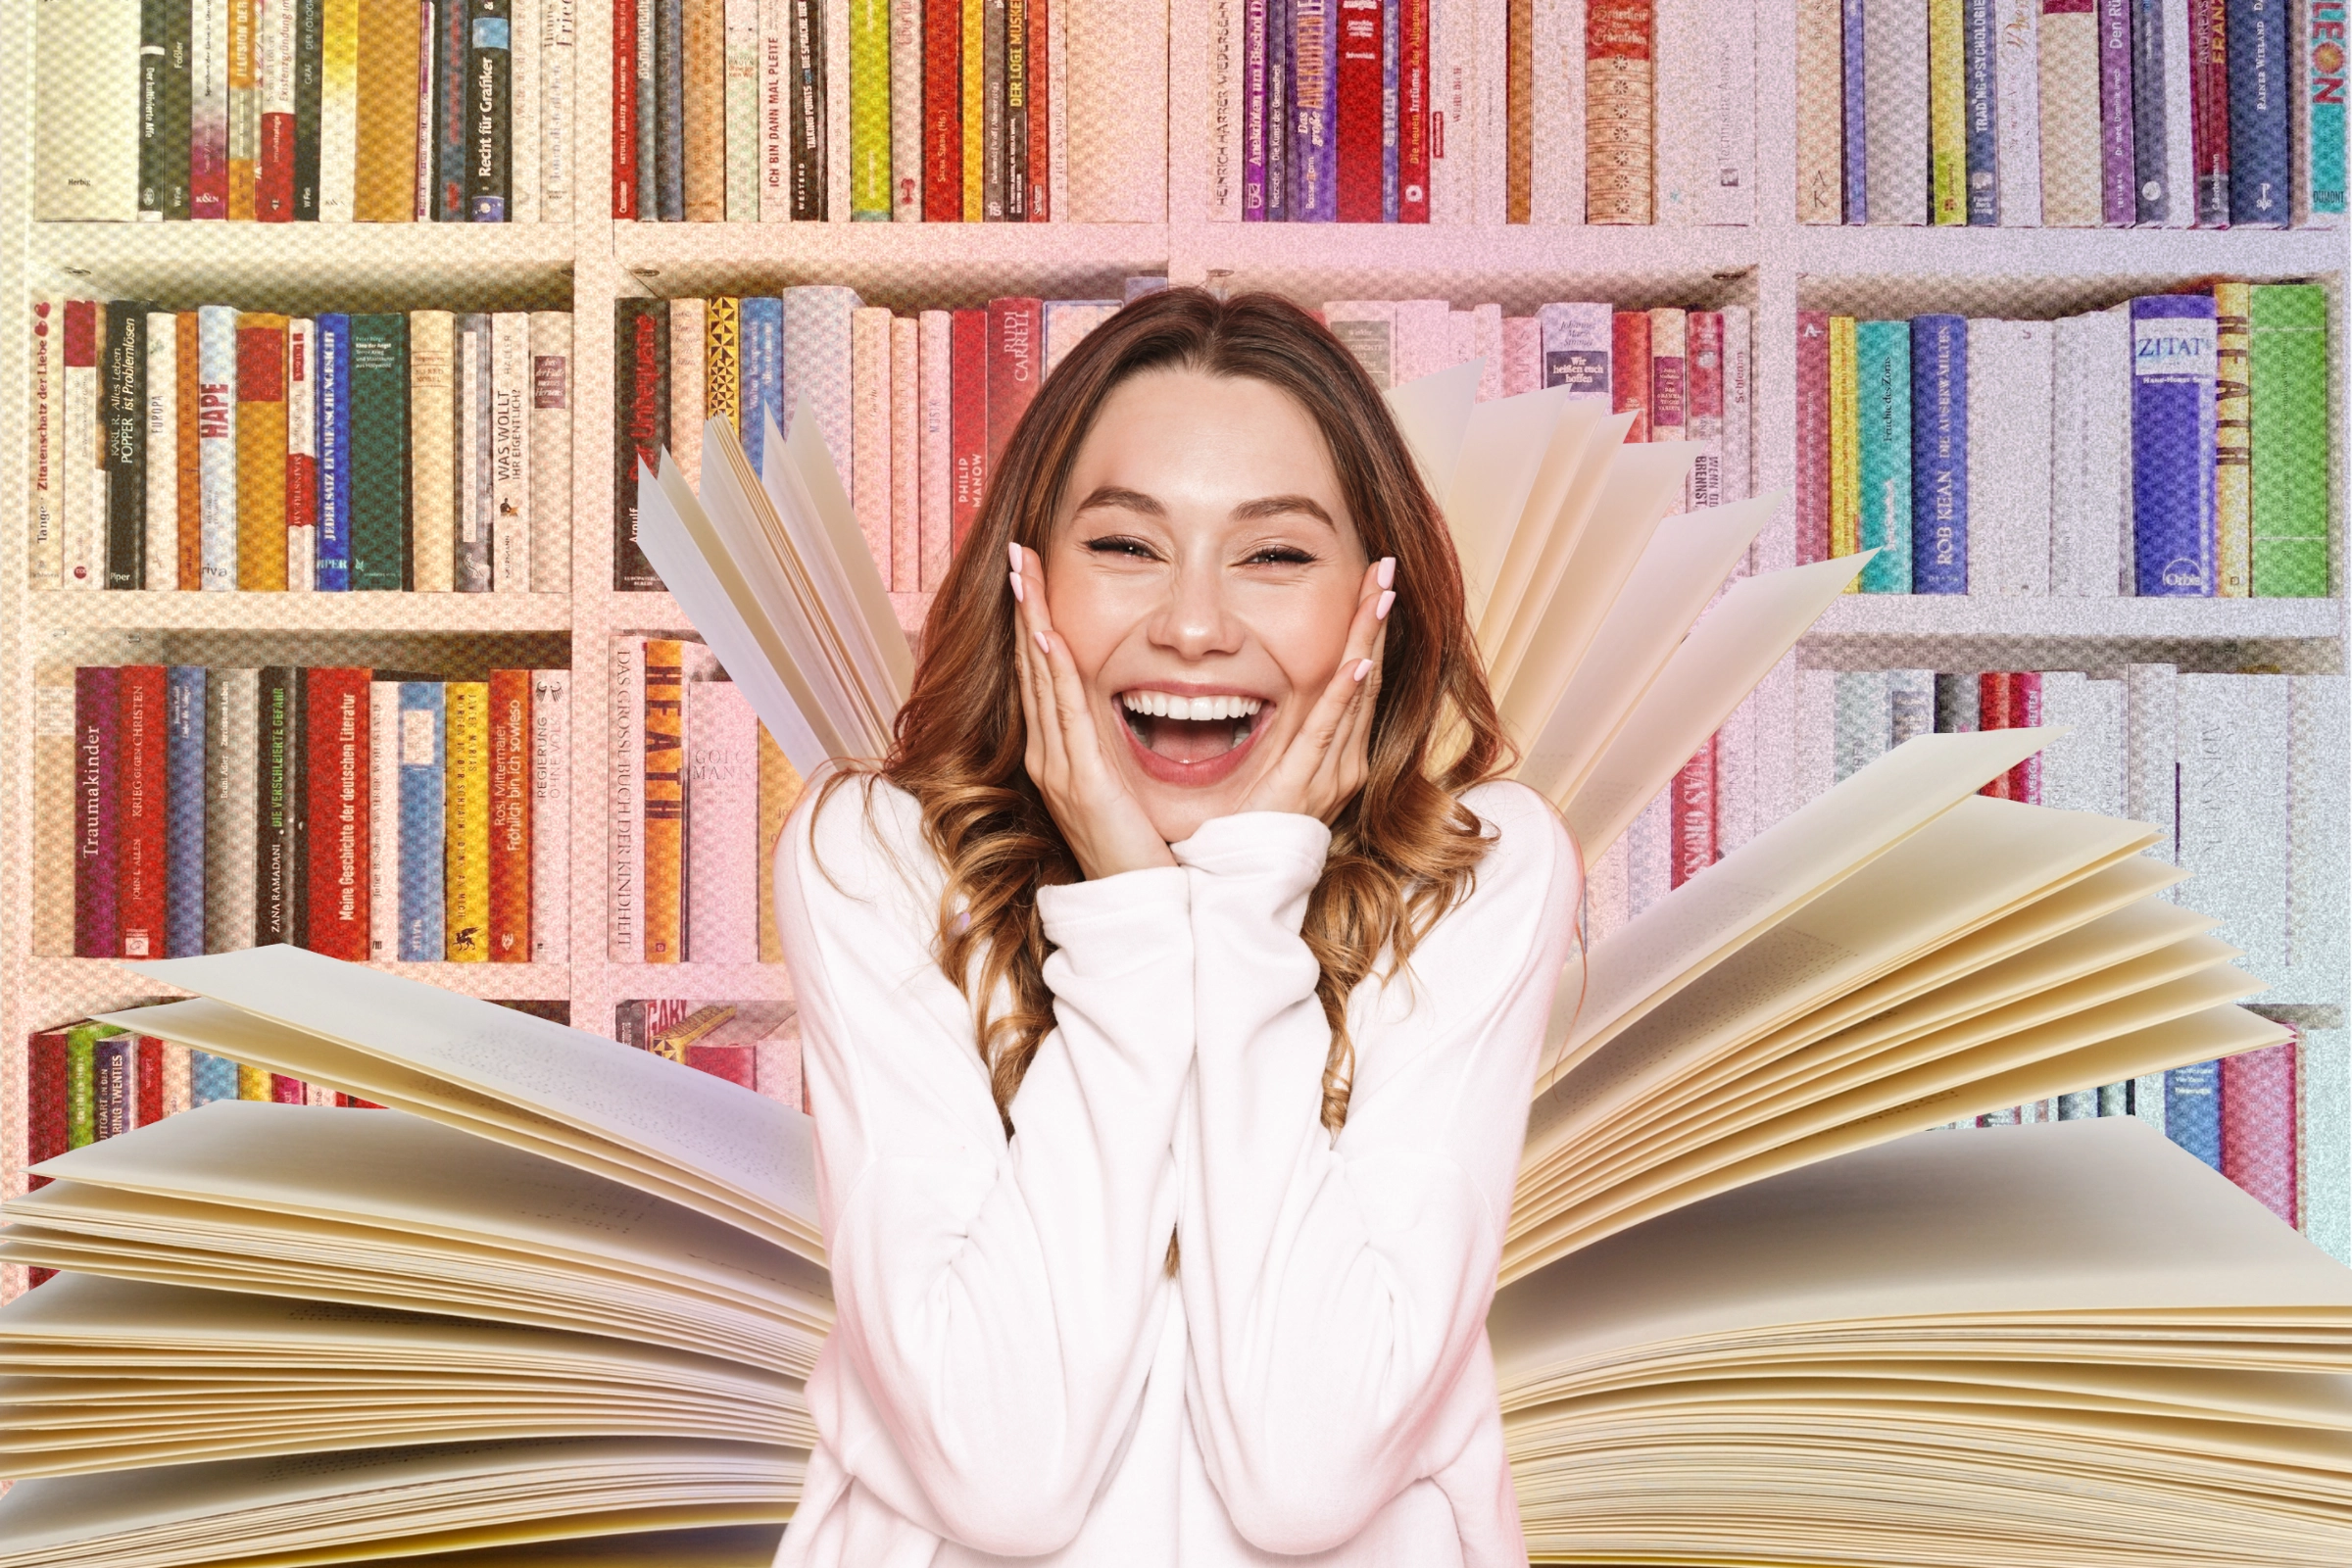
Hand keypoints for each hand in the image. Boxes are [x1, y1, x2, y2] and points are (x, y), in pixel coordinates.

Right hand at [1009, 542, 1178, 880]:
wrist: (1139, 911)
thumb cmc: (1142, 852)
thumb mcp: (1126, 790)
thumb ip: (1120, 753)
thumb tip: (1132, 716)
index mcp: (1062, 756)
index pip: (1045, 676)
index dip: (1035, 624)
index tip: (1032, 578)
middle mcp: (1050, 757)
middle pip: (1033, 668)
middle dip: (1025, 609)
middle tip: (1020, 556)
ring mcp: (1059, 768)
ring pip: (1042, 680)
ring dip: (1032, 623)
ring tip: (1025, 574)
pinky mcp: (1079, 781)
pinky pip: (1064, 714)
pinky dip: (1053, 671)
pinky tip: (1046, 635)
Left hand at [1237, 557, 1393, 823]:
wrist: (1247, 882)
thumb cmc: (1251, 827)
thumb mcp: (1272, 768)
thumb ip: (1278, 734)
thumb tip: (1258, 689)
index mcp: (1337, 752)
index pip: (1358, 676)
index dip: (1366, 628)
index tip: (1371, 584)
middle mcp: (1345, 758)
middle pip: (1366, 673)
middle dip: (1373, 618)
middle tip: (1384, 567)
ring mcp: (1331, 770)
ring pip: (1355, 691)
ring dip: (1366, 638)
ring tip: (1378, 593)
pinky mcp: (1308, 781)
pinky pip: (1328, 729)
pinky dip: (1343, 693)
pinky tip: (1356, 661)